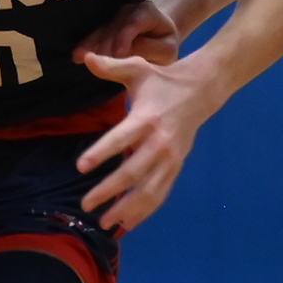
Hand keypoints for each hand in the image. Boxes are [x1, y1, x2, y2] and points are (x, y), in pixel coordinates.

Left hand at [74, 51, 217, 232]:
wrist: (202, 91)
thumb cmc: (162, 81)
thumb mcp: (138, 68)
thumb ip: (111, 66)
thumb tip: (85, 57)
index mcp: (146, 118)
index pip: (121, 138)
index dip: (101, 153)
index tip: (80, 167)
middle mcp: (159, 143)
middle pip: (133, 172)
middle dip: (109, 190)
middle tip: (86, 203)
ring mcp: (170, 159)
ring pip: (149, 190)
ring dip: (127, 209)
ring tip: (105, 223)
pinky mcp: (176, 168)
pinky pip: (160, 193)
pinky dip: (145, 211)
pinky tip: (127, 224)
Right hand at [75, 0, 178, 69]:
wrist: (156, 32)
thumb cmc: (163, 44)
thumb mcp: (166, 49)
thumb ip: (150, 49)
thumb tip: (125, 53)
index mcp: (148, 12)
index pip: (135, 21)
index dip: (124, 36)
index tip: (116, 52)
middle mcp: (127, 10)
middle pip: (114, 25)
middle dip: (105, 43)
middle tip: (96, 60)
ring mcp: (113, 16)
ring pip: (101, 30)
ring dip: (91, 44)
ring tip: (80, 57)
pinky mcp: (103, 26)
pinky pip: (93, 35)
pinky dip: (86, 45)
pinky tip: (77, 56)